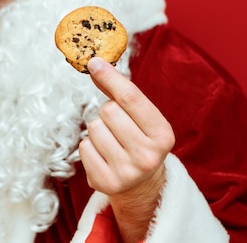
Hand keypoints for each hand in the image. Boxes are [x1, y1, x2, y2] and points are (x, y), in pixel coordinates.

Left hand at [79, 57, 174, 241]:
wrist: (141, 184)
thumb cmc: (140, 140)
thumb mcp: (141, 117)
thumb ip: (120, 92)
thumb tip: (96, 65)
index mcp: (163, 135)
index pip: (131, 98)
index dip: (110, 77)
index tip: (94, 62)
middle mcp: (148, 156)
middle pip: (109, 111)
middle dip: (108, 112)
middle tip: (118, 126)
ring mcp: (126, 172)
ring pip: (94, 128)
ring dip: (98, 130)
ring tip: (112, 141)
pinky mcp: (105, 183)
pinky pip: (83, 147)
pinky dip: (89, 146)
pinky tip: (103, 154)